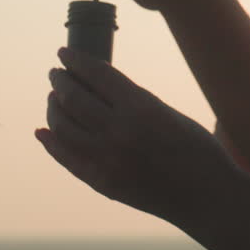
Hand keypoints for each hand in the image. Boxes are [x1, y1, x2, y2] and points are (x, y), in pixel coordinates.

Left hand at [37, 47, 245, 233]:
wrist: (205, 196)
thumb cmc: (196, 149)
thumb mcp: (167, 114)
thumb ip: (133, 102)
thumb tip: (96, 87)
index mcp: (142, 108)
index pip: (97, 75)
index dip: (76, 61)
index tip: (63, 53)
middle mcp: (120, 132)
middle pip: (74, 98)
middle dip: (60, 81)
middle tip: (55, 74)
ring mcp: (108, 160)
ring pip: (63, 127)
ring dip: (53, 109)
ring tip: (53, 99)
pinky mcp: (102, 183)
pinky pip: (67, 159)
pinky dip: (51, 143)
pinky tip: (44, 132)